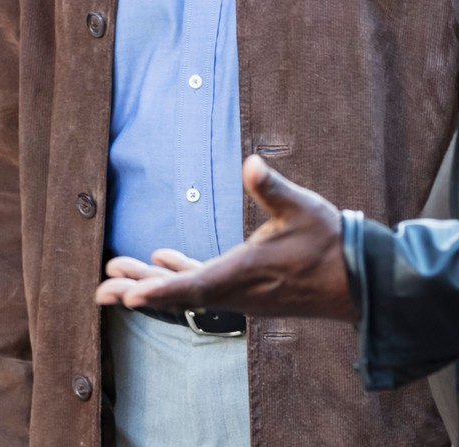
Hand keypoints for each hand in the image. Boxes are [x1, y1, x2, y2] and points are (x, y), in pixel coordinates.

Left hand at [93, 155, 353, 320]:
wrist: (358, 280)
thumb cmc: (331, 243)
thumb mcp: (303, 208)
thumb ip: (273, 188)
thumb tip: (252, 163)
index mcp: (247, 272)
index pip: (196, 286)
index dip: (161, 289)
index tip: (129, 295)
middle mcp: (239, 291)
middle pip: (180, 294)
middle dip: (139, 289)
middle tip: (100, 289)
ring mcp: (242, 295)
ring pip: (188, 291)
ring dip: (153, 282)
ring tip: (117, 275)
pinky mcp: (248, 291)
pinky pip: (204, 286)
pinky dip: (180, 275)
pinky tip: (163, 258)